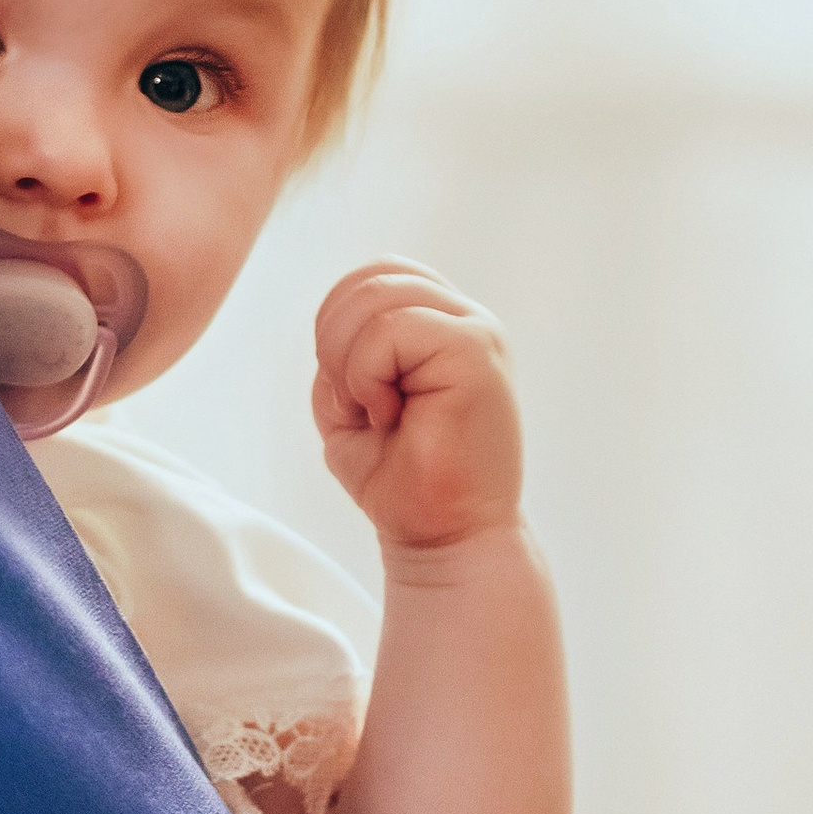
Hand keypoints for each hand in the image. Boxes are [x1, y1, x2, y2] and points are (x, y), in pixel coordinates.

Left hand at [313, 260, 526, 554]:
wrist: (444, 539)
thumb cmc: (402, 481)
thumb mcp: (351, 400)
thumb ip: (343, 348)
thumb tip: (337, 316)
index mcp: (443, 324)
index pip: (376, 274)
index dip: (338, 321)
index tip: (350, 391)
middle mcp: (467, 319)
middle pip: (371, 276)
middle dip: (334, 339)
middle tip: (356, 405)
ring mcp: (477, 331)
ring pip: (378, 296)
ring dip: (351, 359)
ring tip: (377, 411)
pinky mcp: (477, 351)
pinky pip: (395, 328)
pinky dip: (368, 374)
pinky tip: (391, 415)